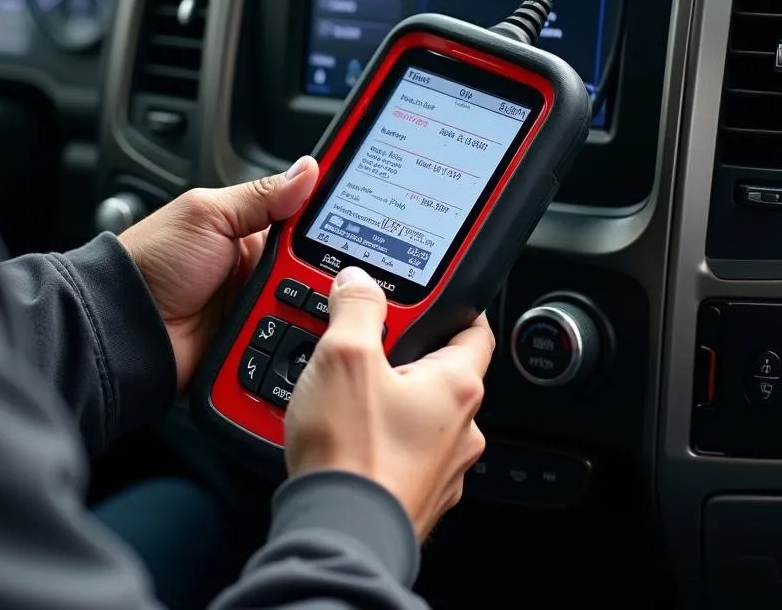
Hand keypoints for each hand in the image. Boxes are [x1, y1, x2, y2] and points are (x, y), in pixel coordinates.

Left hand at [119, 157, 318, 390]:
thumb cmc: (152, 262)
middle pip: (318, 272)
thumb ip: (261, 196)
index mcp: (251, 231)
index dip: (333, 223)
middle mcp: (258, 270)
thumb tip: (308, 168)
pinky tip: (306, 341)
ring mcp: (258, 310)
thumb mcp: (206, 214)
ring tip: (310, 308)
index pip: (307, 223)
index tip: (369, 221)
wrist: (123, 326)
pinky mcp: (255, 348)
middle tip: (335, 277)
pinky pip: (290, 348)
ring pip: (311, 312)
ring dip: (315, 313)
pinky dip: (298, 346)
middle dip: (328, 276)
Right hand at [284, 266, 494, 540]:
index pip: (474, 328)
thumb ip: (356, 307)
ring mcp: (440, 467)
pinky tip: (343, 432)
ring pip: (418, 414)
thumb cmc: (353, 453)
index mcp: (457, 387)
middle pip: (439, 371)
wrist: (339, 533)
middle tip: (362, 342)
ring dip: (387, 397)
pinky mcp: (413, 494)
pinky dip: (377, 436)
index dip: (451, 305)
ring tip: (341, 389)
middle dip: (402, 353)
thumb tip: (359, 281)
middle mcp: (461, 429)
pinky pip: (400, 450)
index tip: (428, 296)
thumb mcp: (345, 355)